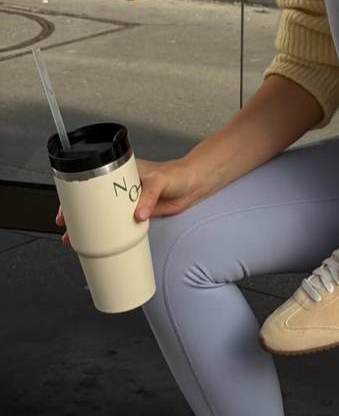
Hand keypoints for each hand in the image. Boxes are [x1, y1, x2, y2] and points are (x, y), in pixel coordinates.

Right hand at [54, 156, 197, 246]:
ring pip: (105, 215)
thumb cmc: (177, 175)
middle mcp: (122, 187)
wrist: (193, 185)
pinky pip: (121, 224)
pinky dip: (111, 233)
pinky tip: (103, 242)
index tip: (68, 208)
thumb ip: (149, 196)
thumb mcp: (160, 181)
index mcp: (123, 172)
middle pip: (95, 201)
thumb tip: (138, 213)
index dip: (79, 195)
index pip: (95, 183)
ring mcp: (129, 202)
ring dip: (92, 227)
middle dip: (79, 215)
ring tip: (77, 240)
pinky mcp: (138, 214)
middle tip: (68, 229)